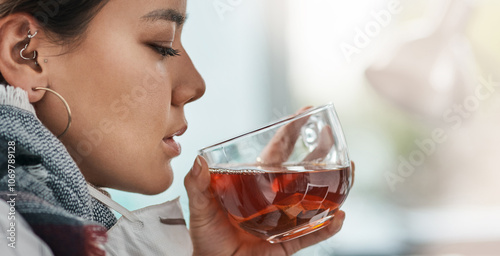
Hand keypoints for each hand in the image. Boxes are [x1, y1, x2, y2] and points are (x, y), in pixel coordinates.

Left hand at [184, 107, 351, 255]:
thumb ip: (197, 184)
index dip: (291, 132)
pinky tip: (339, 216)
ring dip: (333, 186)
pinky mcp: (288, 242)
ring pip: (315, 200)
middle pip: (302, 171)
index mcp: (256, 183)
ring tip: (348, 170)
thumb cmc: (207, 235)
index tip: (305, 112)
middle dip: (319, 152)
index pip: (277, 152)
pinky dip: (326, 227)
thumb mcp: (199, 206)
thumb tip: (199, 160)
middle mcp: (275, 198)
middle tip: (333, 136)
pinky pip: (312, 234)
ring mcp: (285, 219)